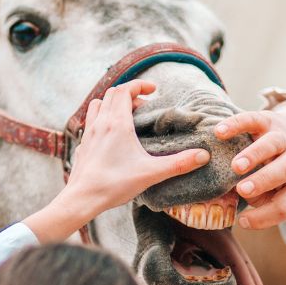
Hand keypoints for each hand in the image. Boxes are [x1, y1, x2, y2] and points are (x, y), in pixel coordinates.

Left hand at [67, 80, 208, 214]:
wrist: (82, 199)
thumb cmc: (114, 184)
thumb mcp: (150, 173)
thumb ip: (178, 164)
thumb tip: (203, 156)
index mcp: (116, 123)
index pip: (125, 89)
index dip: (140, 85)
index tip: (153, 90)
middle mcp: (100, 123)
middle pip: (112, 94)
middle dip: (129, 95)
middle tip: (145, 108)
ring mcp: (88, 133)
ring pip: (98, 105)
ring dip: (112, 104)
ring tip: (127, 117)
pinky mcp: (82, 145)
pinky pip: (91, 122)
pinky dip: (102, 119)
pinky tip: (111, 136)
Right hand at [214, 99, 285, 228]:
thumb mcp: (285, 188)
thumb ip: (265, 198)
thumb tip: (239, 207)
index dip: (266, 217)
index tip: (242, 222)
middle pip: (284, 171)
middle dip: (263, 181)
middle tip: (242, 190)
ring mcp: (284, 137)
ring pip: (272, 144)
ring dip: (254, 155)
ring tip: (235, 166)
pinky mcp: (269, 119)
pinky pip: (254, 119)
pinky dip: (236, 124)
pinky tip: (219, 132)